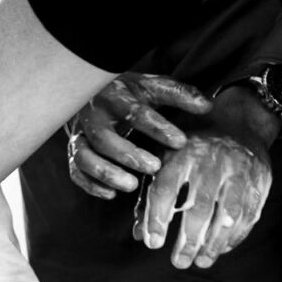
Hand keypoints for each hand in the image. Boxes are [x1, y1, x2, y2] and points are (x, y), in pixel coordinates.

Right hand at [66, 73, 213, 198]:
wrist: (89, 91)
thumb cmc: (128, 93)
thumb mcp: (152, 88)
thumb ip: (179, 94)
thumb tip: (207, 106)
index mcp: (114, 96)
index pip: (134, 111)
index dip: (156, 127)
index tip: (180, 141)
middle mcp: (92, 116)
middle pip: (103, 138)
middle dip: (127, 154)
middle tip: (154, 167)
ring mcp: (79, 135)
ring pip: (84, 157)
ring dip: (106, 173)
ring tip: (132, 185)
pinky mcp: (74, 151)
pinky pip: (75, 170)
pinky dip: (90, 184)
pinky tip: (111, 194)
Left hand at [133, 87, 276, 268]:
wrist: (237, 123)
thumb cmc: (191, 150)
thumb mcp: (165, 162)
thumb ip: (150, 197)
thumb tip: (139, 235)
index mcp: (181, 154)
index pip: (165, 189)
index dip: (157, 218)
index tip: (153, 243)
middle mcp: (211, 161)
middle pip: (199, 206)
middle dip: (189, 239)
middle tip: (178, 263)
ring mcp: (239, 170)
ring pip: (228, 213)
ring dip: (215, 242)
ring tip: (202, 262)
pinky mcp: (261, 179)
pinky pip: (250, 212)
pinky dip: (236, 235)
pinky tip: (222, 249)